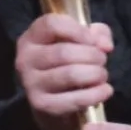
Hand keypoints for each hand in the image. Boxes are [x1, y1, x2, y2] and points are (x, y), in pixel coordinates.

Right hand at [15, 15, 112, 129]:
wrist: (52, 102)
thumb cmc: (67, 64)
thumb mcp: (80, 41)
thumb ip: (96, 34)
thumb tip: (105, 45)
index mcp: (32, 37)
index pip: (52, 25)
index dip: (78, 31)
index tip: (94, 41)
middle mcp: (25, 59)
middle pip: (64, 52)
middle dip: (92, 56)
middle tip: (102, 60)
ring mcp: (31, 84)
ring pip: (70, 74)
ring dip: (95, 74)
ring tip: (102, 75)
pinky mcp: (42, 105)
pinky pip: (74, 99)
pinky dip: (96, 94)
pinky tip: (105, 90)